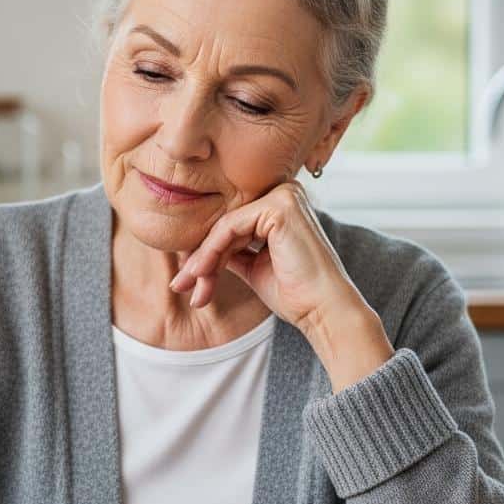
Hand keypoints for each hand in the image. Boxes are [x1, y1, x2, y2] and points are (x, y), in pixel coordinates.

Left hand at [169, 180, 394, 390]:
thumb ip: (231, 252)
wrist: (323, 311)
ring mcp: (283, 196)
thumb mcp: (254, 267)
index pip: (233, 225)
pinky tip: (201, 275)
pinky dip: (211, 252)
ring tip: (187, 286)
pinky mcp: (279, 206)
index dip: (207, 254)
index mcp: (282, 205)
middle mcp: (284, 193)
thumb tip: (198, 252)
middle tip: (180, 287)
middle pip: (226, 224)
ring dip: (202, 260)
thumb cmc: (296, 294)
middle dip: (200, 259)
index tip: (186, 282)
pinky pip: (229, 228)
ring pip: (224, 227)